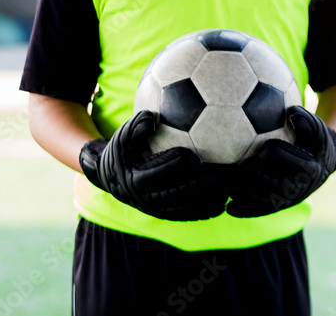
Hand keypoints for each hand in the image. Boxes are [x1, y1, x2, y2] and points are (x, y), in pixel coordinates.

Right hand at [79, 111, 227, 221]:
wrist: (111, 180)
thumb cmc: (123, 153)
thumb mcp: (121, 138)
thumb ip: (135, 126)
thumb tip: (152, 118)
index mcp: (136, 179)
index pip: (160, 171)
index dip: (178, 163)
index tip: (194, 156)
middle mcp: (146, 198)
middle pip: (176, 193)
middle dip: (197, 186)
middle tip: (217, 177)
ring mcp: (155, 209)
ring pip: (183, 209)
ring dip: (204, 202)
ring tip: (224, 194)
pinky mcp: (163, 214)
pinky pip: (184, 216)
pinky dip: (202, 213)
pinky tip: (220, 206)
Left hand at [225, 106, 335, 217]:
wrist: (321, 167)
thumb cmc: (314, 143)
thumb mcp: (318, 130)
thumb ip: (308, 120)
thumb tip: (292, 112)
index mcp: (310, 168)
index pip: (285, 158)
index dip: (272, 150)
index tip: (265, 144)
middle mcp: (300, 188)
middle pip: (273, 183)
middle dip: (254, 173)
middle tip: (241, 164)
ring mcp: (289, 200)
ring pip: (264, 200)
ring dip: (245, 193)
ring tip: (228, 185)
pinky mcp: (279, 207)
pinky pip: (261, 211)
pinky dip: (245, 210)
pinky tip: (229, 207)